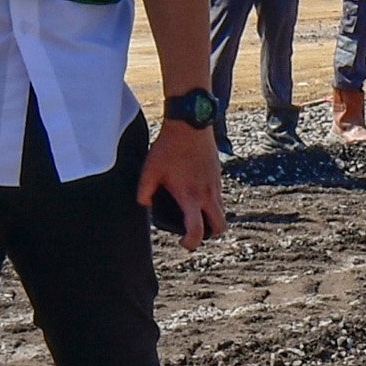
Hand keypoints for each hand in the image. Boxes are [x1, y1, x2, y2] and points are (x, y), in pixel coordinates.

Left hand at [135, 119, 225, 250]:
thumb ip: (143, 192)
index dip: (191, 243)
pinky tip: (195, 191)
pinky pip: (219, 195)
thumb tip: (144, 205)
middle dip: (209, 234)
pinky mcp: (218, 174)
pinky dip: (211, 201)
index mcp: (191, 197)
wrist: (190, 123)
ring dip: (211, 217)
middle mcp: (208, 194)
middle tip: (193, 230)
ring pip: (221, 211)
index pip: (198, 231)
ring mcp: (216, 184)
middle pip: (220, 227)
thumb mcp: (149, 170)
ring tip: (192, 210)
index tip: (183, 242)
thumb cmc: (169, 147)